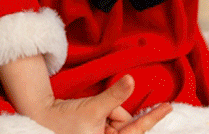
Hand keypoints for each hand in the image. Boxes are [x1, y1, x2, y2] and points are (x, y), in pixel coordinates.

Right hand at [24, 75, 170, 133]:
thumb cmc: (63, 120)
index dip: (153, 117)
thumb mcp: (93, 108)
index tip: (168, 106)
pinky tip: (88, 114)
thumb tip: (131, 80)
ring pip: (116, 121)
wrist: (40, 117)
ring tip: (87, 113)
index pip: (136, 130)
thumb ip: (114, 96)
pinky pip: (108, 120)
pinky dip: (103, 113)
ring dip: (107, 112)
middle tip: (99, 111)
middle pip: (125, 125)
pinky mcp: (95, 132)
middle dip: (115, 113)